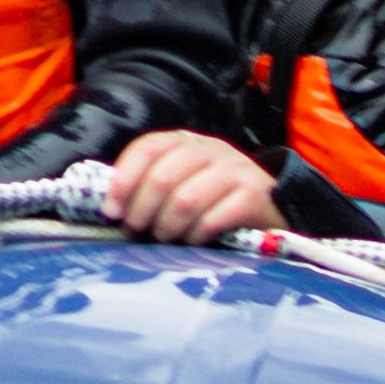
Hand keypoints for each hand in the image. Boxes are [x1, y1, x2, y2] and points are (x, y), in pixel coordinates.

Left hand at [100, 127, 284, 244]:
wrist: (272, 203)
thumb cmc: (215, 197)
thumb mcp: (184, 179)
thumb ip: (152, 184)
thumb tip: (112, 208)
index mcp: (186, 141)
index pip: (147, 148)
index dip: (124, 179)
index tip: (112, 210)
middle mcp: (210, 149)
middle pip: (162, 178)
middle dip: (142, 211)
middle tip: (138, 231)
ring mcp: (234, 170)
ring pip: (185, 201)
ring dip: (167, 227)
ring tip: (165, 239)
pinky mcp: (252, 196)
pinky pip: (212, 220)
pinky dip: (195, 236)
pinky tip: (194, 241)